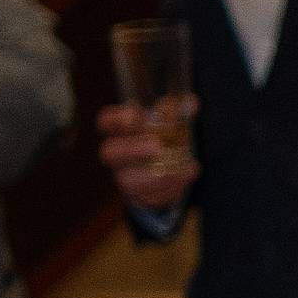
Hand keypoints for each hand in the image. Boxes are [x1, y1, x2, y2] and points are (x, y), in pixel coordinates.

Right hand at [95, 96, 198, 212]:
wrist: (170, 171)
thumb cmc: (164, 139)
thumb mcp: (171, 122)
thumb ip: (177, 112)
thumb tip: (190, 102)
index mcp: (122, 131)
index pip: (106, 122)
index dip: (115, 119)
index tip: (135, 115)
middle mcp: (118, 154)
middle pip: (110, 152)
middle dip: (132, 149)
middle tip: (157, 146)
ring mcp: (126, 176)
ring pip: (128, 179)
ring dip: (154, 175)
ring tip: (178, 167)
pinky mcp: (140, 195)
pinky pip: (150, 195)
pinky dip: (172, 186)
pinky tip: (188, 173)